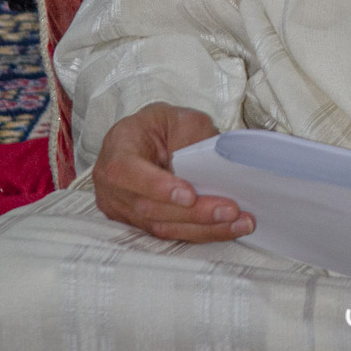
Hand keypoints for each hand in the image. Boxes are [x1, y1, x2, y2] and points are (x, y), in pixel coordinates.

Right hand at [92, 101, 254, 242]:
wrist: (147, 138)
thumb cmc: (161, 125)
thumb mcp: (178, 117)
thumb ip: (191, 138)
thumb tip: (211, 169)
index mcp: (117, 148)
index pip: (128, 172)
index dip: (158, 186)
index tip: (189, 195)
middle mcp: (113, 185)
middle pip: (150, 207)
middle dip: (194, 213)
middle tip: (229, 211)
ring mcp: (122, 208)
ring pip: (161, 226)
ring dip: (203, 228)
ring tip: (238, 223)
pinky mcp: (139, 224)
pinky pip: (169, 233)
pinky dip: (199, 232)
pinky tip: (225, 229)